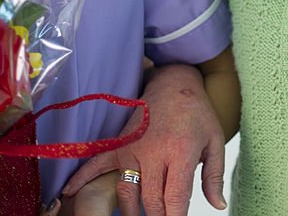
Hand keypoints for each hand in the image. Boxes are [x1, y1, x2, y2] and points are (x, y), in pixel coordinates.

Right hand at [61, 64, 226, 215]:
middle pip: (150, 201)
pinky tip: (70, 194)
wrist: (174, 84)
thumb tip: (217, 205)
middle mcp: (153, 152)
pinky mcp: (118, 144)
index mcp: (180, 152)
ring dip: (131, 212)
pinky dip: (82, 180)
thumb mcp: (215, 142)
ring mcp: (132, 148)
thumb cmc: (197, 114)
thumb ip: (214, 176)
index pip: (175, 198)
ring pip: (127, 193)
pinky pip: (96, 164)